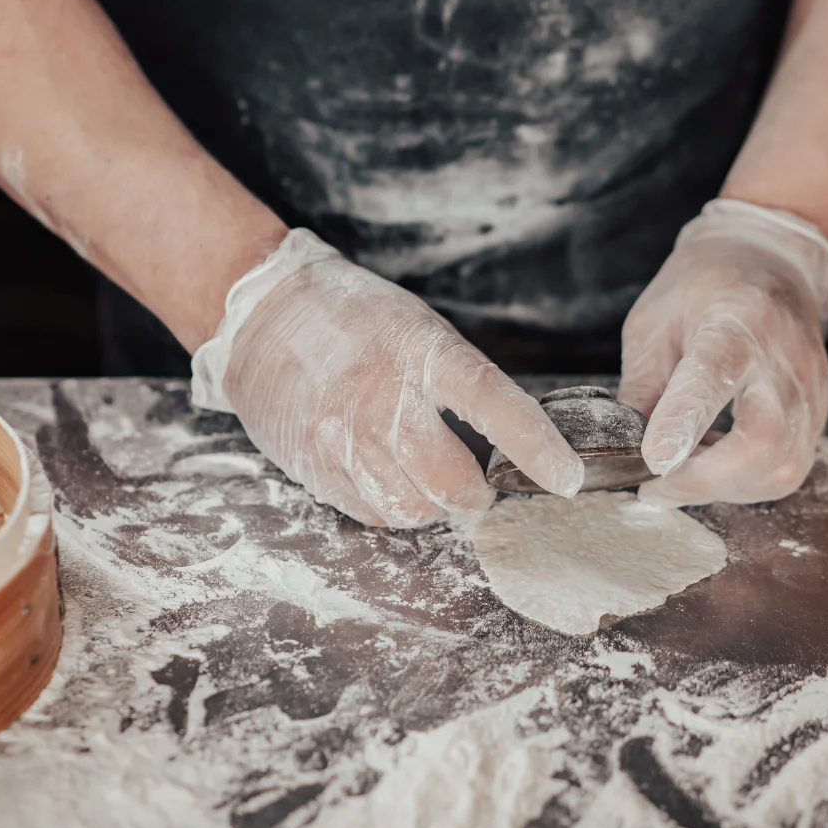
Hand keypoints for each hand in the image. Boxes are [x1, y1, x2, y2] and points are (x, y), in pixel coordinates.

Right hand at [192, 231, 583, 526]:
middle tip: (480, 485)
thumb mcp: (415, 328)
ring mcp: (342, 437)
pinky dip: (392, 506)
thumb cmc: (351, 317)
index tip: (568, 478)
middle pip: (451, 482)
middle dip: (476, 495)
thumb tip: (508, 437)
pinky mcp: (314, 465)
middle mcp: (380, 398)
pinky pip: (371, 512)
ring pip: (411, 508)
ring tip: (430, 479)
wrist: (260, 315)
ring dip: (433, 506)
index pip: (493, 403)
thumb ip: (457, 379)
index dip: (536, 447)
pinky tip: (389, 477)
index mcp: (418, 350)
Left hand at [617, 199, 827, 506]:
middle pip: (763, 439)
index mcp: (736, 322)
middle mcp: (782, 358)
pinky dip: (745, 482)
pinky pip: (788, 468)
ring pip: (781, 466)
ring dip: (724, 487)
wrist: (771, 258)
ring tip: (680, 475)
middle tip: (656, 486)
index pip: (713, 378)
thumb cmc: (703, 287)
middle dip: (706, 479)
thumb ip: (642, 386)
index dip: (683, 424)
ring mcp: (808, 389)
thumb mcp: (653, 323)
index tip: (653, 460)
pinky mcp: (816, 412)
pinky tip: (713, 466)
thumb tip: (625, 446)